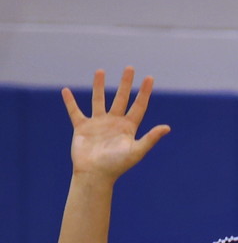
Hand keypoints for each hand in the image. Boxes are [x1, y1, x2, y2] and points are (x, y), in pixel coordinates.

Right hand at [61, 66, 170, 181]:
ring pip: (99, 100)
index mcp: (128, 128)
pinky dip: (70, 102)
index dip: (144, 92)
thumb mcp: (136, 151)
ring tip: (100, 71)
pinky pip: (75, 111)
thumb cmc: (116, 166)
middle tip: (129, 67)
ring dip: (99, 86)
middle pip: (121, 99)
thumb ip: (150, 138)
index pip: (139, 106)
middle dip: (125, 84)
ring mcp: (98, 124)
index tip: (149, 78)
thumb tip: (167, 127)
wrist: (94, 175)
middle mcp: (114, 123)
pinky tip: (65, 91)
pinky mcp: (82, 128)